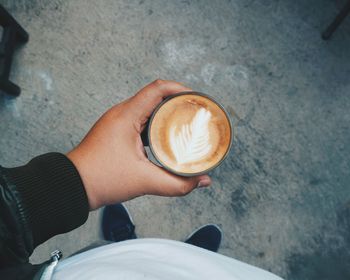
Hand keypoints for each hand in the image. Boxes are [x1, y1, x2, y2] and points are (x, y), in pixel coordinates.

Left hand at [67, 80, 211, 209]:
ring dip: (166, 113)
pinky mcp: (116, 131)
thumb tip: (202, 181)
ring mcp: (117, 122)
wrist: (72, 186)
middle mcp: (121, 113)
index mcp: (127, 116)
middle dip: (177, 102)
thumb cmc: (100, 179)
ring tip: (185, 123)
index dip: (180, 89)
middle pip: (155, 96)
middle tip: (195, 113)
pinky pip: (140, 119)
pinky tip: (166, 136)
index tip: (196, 99)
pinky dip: (156, 124)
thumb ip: (178, 183)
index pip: (158, 88)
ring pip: (148, 108)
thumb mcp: (145, 181)